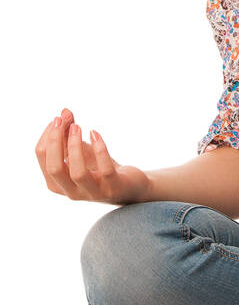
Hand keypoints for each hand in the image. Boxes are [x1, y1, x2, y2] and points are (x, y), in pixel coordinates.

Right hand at [35, 108, 151, 203]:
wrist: (129, 185)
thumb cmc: (99, 167)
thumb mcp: (81, 150)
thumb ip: (69, 134)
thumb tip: (64, 111)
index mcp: (57, 184)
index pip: (43, 160)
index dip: (48, 137)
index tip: (57, 119)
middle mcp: (71, 192)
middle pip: (54, 169)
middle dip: (55, 142)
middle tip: (62, 120)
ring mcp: (92, 192)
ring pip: (77, 173)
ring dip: (75, 146)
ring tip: (77, 127)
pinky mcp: (112, 188)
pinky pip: (105, 170)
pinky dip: (99, 149)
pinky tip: (95, 134)